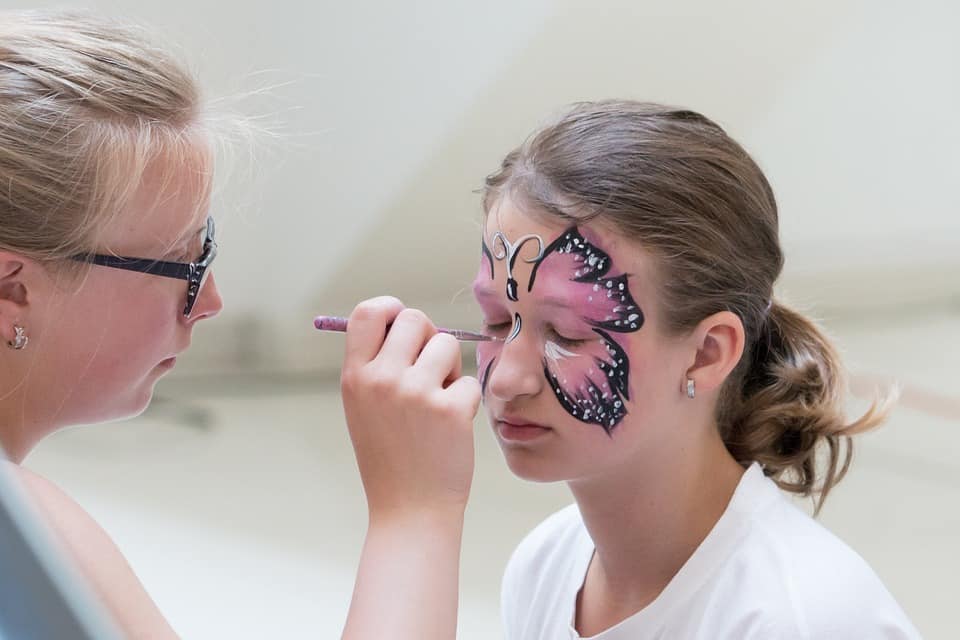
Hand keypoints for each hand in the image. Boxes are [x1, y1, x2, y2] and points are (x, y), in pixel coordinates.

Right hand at [340, 297, 480, 521]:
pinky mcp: (451, 409)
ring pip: (447, 344)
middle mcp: (382, 379)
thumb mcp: (364, 408)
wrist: (411, 510)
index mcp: (355, 377)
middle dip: (428, 337)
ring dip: (449, 368)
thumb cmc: (390, 457)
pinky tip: (451, 427)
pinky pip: (468, 381)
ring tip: (438, 401)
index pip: (368, 312)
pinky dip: (466, 401)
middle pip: (415, 318)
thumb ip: (376, 365)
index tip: (402, 322)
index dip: (390, 308)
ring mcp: (417, 393)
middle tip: (429, 368)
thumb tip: (403, 319)